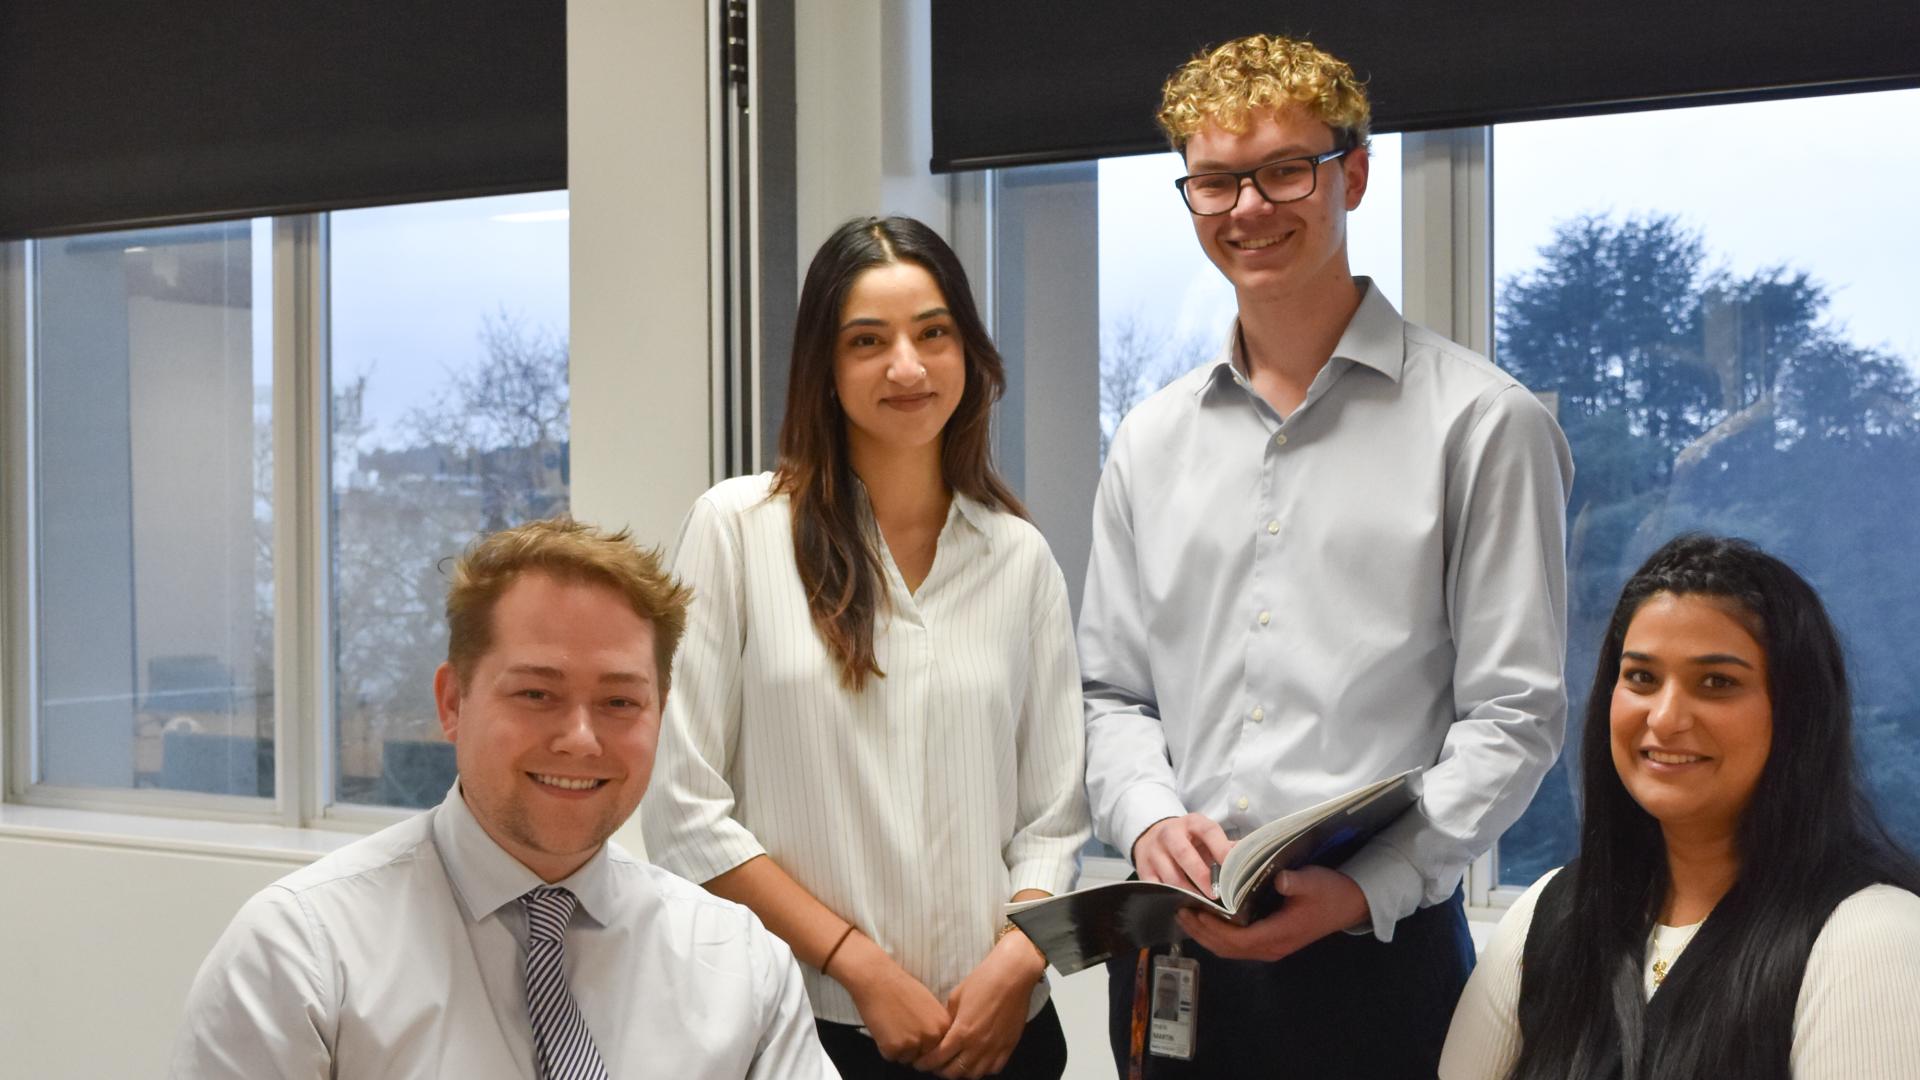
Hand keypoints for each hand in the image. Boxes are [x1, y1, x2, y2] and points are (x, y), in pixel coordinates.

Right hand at [831, 932, 951, 1062]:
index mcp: (944, 1025)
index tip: (918, 1034)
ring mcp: (913, 1044)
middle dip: (914, 1048)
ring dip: (899, 1048)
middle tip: (903, 1028)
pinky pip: (891, 1056)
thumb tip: (936, 1044)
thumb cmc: (901, 988)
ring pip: (907, 1058)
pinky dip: (885, 1046)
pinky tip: (884, 1027)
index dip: (927, 1044)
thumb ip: (936, 1025)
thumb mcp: (930, 1005)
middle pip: (924, 1057)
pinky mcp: (893, 1048)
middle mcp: (932, 1037)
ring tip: (893, 1024)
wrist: (878, 979)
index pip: (939, 1049)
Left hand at [913, 931, 1046, 1077]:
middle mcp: (977, 1045)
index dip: (925, 1064)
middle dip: (940, 1071)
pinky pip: (994, 1069)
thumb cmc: (983, 981)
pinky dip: (983, 1069)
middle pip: (954, 1072)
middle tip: (935, 1064)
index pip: (937, 1059)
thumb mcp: (956, 997)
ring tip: (956, 1064)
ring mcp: (995, 1049)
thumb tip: (942, 1031)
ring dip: (961, 1073)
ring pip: (974, 1075)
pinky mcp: (1008, 1047)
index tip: (919, 1063)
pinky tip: (977, 1061)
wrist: (1012, 975)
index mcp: (961, 1032)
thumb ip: (948, 1019)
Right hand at [1132, 813, 1233, 896]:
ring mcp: (1154, 851)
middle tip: (1216, 894)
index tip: (1233, 869)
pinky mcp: (1143, 869)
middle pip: (1184, 853)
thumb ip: (1227, 847)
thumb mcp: (1206, 836)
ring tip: (1203, 905)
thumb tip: (1252, 859)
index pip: (1208, 832)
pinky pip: (1156, 887)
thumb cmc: (1189, 840)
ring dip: (1187, 891)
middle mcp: (1170, 834)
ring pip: (1169, 875)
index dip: (1221, 849)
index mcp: (1192, 823)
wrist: (1154, 835)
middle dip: (1201, 875)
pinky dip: (1170, 898)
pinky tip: (1183, 906)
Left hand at [1175, 866, 1369, 961]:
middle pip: (1227, 948)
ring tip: (1188, 914)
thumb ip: (1294, 881)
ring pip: (1230, 949)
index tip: (1195, 911)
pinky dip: (1219, 935)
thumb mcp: (1313, 881)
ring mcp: (1271, 947)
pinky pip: (1238, 945)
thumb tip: (1279, 879)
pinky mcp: (1271, 941)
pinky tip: (1209, 918)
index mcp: (1278, 934)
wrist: (1350, 904)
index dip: (1213, 928)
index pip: (1236, 939)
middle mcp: (1271, 947)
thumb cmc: (1330, 891)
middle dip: (1201, 932)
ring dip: (1207, 935)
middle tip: (1181, 911)